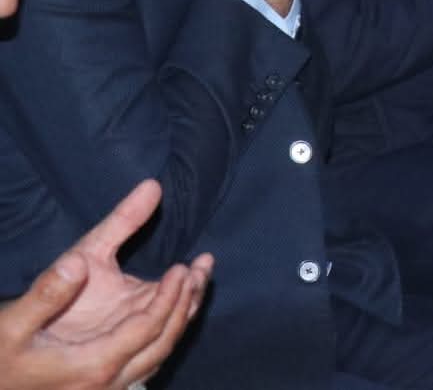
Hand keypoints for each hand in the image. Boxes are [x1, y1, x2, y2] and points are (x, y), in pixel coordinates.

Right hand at [0, 180, 212, 389]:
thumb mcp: (12, 322)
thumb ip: (47, 292)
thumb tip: (79, 263)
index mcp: (94, 365)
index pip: (150, 329)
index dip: (171, 297)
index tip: (183, 266)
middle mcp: (110, 381)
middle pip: (165, 340)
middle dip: (188, 300)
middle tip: (204, 265)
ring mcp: (110, 385)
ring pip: (160, 351)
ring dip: (182, 313)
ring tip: (198, 276)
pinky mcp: (105, 381)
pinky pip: (148, 357)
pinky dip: (166, 328)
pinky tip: (173, 303)